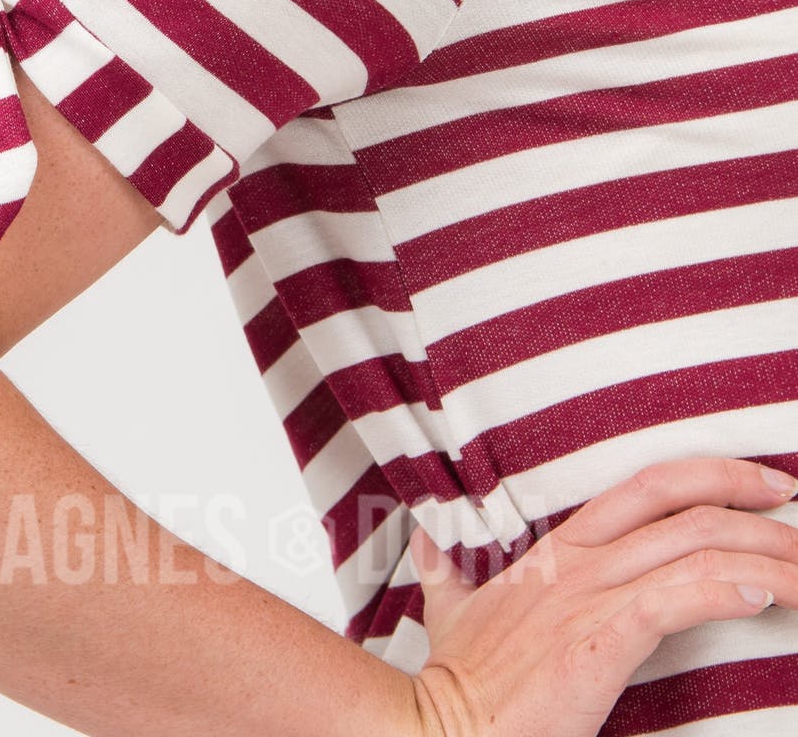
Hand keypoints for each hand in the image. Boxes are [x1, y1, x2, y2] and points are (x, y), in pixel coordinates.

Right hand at [408, 455, 797, 735]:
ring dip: (764, 559)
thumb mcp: (449, 610)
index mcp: (558, 551)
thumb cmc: (455, 680)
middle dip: (749, 497)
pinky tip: (762, 599)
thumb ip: (443, 571)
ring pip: (693, 550)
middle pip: (680, 505)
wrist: (436, 727)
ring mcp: (589, 598)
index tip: (763, 483)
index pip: (644, 486)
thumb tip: (422, 540)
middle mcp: (580, 563)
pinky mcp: (598, 640)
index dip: (708, 474)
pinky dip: (725, 591)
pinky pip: (676, 598)